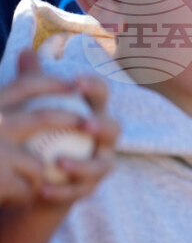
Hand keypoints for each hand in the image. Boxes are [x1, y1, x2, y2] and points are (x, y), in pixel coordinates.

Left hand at [0, 51, 117, 206]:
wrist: (38, 176)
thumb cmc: (41, 133)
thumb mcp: (35, 108)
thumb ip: (33, 82)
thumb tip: (26, 51)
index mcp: (92, 111)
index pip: (101, 95)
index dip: (93, 87)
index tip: (76, 82)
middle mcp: (103, 137)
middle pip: (114, 129)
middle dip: (102, 126)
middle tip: (84, 124)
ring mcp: (99, 163)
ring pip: (103, 165)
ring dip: (84, 165)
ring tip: (59, 163)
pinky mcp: (88, 188)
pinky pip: (81, 190)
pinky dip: (63, 190)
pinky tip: (42, 189)